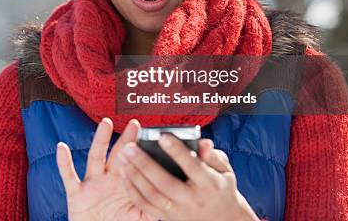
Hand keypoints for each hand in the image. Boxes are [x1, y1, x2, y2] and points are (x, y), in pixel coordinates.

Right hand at [56, 118, 156, 220]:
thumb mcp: (138, 217)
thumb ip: (152, 207)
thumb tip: (171, 200)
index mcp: (123, 184)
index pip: (133, 164)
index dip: (141, 151)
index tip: (152, 135)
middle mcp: (107, 180)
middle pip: (118, 155)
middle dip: (126, 139)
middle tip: (136, 123)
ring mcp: (91, 184)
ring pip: (96, 158)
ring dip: (100, 140)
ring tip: (105, 123)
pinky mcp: (76, 193)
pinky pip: (69, 176)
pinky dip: (64, 162)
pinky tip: (62, 147)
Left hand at [117, 134, 260, 220]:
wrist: (223, 220)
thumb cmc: (220, 187)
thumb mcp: (225, 171)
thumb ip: (213, 155)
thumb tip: (203, 142)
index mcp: (210, 184)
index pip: (192, 166)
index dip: (177, 151)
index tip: (162, 136)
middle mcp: (194, 200)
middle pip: (166, 183)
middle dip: (145, 164)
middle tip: (129, 147)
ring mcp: (179, 212)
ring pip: (152, 195)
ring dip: (134, 175)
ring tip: (122, 156)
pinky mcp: (168, 219)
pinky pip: (146, 205)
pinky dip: (132, 190)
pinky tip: (123, 174)